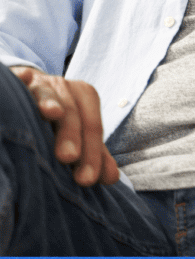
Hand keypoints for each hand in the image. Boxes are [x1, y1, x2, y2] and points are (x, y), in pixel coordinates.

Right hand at [10, 66, 117, 185]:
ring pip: (47, 94)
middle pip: (73, 113)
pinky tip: (23, 80)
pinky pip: (19, 79)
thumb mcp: (78, 132)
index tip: (88, 180)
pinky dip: (21, 80)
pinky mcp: (19, 78)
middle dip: (71, 135)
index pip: (93, 128)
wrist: (32, 89)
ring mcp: (41, 83)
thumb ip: (94, 154)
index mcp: (86, 99)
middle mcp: (66, 88)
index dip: (93, 153)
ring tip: (53, 114)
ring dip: (50, 104)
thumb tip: (112, 178)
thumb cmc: (58, 119)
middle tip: (69, 158)